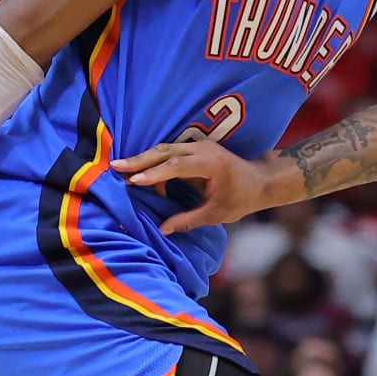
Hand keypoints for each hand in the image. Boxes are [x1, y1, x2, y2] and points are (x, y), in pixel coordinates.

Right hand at [112, 140, 273, 234]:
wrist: (261, 180)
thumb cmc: (242, 198)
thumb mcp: (216, 214)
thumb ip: (188, 220)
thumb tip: (162, 229)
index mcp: (212, 164)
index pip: (178, 165)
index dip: (154, 173)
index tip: (134, 180)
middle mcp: (204, 149)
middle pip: (166, 151)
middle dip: (140, 160)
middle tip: (115, 166)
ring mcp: (199, 145)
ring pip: (165, 149)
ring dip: (144, 159)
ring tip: (122, 170)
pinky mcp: (195, 148)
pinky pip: (170, 152)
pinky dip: (154, 162)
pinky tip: (142, 174)